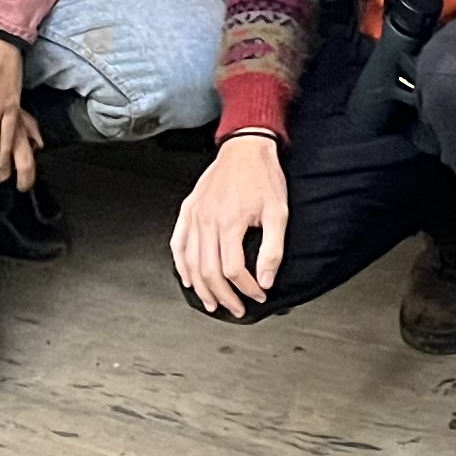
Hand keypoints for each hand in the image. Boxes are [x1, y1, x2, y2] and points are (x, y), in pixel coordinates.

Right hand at [171, 133, 289, 315]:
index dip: (247, 288)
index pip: (234, 270)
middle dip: (224, 296)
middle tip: (237, 308)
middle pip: (209, 271)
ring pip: (190, 263)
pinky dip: (181, 266)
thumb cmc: (262, 177)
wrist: (246, 147)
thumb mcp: (278, 212)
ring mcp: (194, 215)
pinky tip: (188, 279)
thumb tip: (266, 279)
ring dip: (201, 288)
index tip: (258, 294)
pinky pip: (178, 244)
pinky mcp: (188, 210)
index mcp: (230, 221)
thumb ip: (273, 249)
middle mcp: (207, 220)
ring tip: (213, 303)